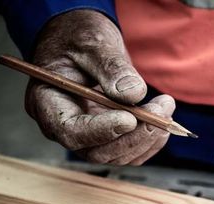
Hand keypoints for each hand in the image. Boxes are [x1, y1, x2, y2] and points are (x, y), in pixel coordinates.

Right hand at [26, 10, 172, 164]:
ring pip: (117, 155)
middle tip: (161, 110)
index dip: (101, 131)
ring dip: (147, 137)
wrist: (82, 42)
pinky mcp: (107, 138)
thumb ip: (110, 67)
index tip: (130, 118)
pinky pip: (130, 152)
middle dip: (134, 135)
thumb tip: (134, 94)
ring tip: (165, 106)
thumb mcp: (92, 43)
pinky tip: (162, 117)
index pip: (71, 132)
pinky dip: (150, 141)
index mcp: (48, 104)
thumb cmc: (77, 38)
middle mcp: (65, 128)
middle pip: (98, 151)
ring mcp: (87, 137)